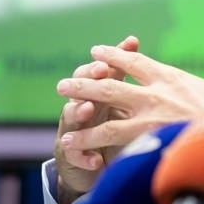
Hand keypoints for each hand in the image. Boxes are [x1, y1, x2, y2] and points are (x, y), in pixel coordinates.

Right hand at [53, 35, 138, 203]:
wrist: (100, 164)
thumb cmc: (116, 128)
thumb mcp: (126, 101)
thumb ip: (130, 74)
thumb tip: (133, 39)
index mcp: (97, 93)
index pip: (95, 70)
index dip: (105, 60)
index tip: (122, 49)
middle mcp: (82, 107)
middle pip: (81, 87)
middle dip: (90, 77)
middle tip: (101, 70)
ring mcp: (72, 130)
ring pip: (71, 116)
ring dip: (79, 111)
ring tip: (88, 108)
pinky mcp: (69, 156)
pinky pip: (73, 154)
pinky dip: (83, 155)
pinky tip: (95, 160)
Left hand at [55, 43, 203, 164]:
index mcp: (172, 78)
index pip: (136, 62)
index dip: (115, 55)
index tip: (98, 51)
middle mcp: (155, 91)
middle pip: (112, 80)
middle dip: (87, 80)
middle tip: (66, 82)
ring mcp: (147, 112)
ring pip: (104, 105)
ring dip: (80, 105)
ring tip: (63, 107)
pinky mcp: (144, 134)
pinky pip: (108, 135)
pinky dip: (87, 139)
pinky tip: (71, 141)